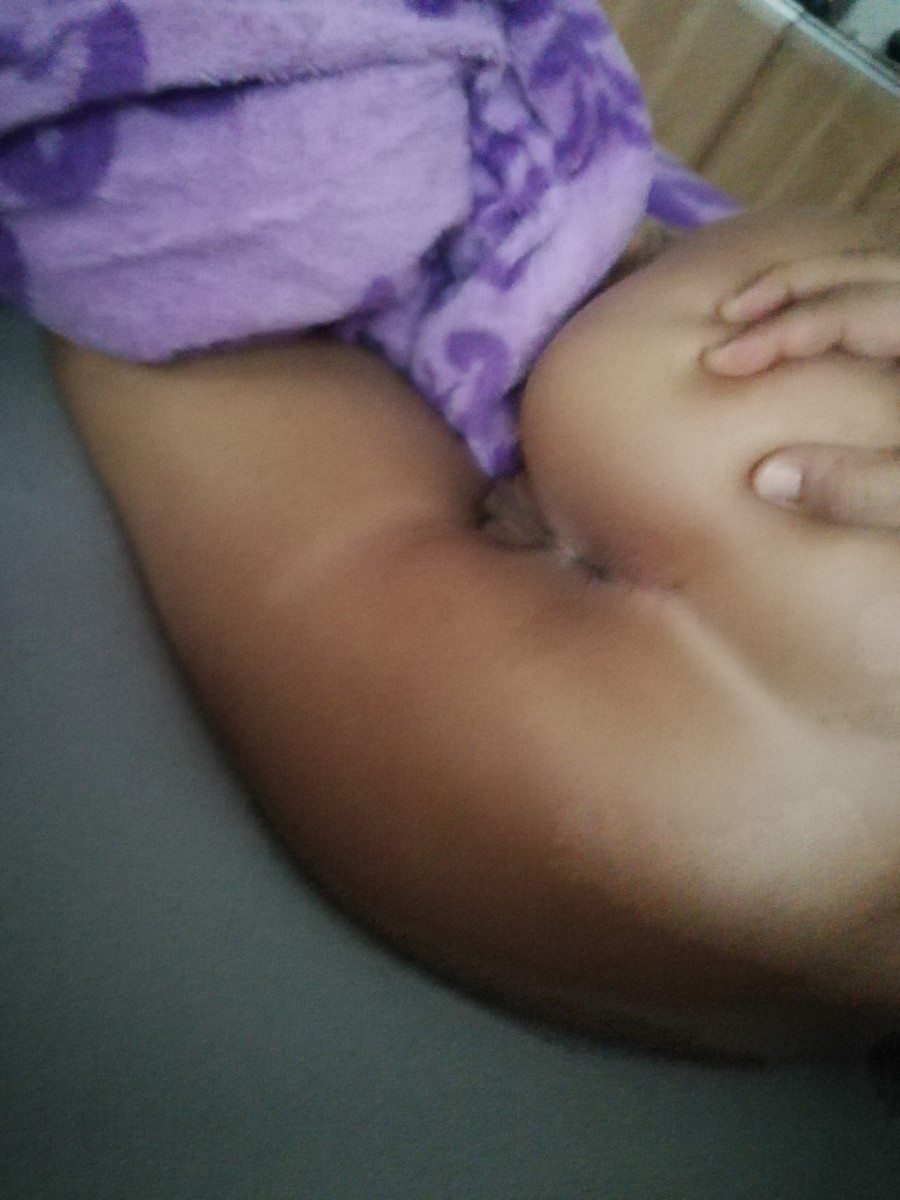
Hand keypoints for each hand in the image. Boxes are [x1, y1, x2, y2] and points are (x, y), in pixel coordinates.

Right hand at [703, 251, 899, 529]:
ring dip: (814, 281)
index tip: (719, 363)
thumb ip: (858, 488)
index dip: (778, 333)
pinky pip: (891, 288)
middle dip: (787, 287)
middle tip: (726, 316)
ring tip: (755, 306)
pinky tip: (808, 315)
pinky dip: (844, 291)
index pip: (848, 312)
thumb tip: (765, 476)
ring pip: (880, 267)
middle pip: (862, 269)